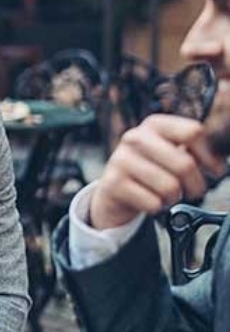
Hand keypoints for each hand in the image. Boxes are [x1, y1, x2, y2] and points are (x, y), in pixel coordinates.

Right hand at [90, 114, 226, 229]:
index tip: (215, 171)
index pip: (193, 132)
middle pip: (184, 163)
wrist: (115, 188)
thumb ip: (195, 150)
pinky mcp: (113, 183)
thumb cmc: (152, 169)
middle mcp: (135, 137)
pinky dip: (157, 207)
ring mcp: (121, 159)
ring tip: (167, 194)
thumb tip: (221, 164)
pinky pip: (152, 203)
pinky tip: (150, 200)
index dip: (210, 156)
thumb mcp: (171, 151)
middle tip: (193, 190)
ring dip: (174, 197)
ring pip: (169, 186)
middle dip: (196, 184)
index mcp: (154, 124)